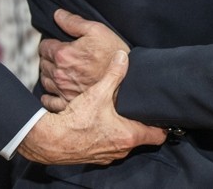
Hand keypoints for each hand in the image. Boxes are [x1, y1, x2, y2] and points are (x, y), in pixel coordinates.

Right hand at [18, 50, 166, 164]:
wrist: (50, 141)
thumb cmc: (76, 121)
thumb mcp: (98, 93)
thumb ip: (114, 73)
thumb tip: (123, 56)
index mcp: (129, 135)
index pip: (159, 135)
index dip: (162, 124)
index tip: (162, 114)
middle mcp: (121, 149)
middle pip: (142, 137)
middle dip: (141, 123)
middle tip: (140, 108)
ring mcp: (108, 155)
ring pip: (124, 141)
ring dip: (124, 129)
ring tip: (122, 113)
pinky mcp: (95, 156)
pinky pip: (109, 146)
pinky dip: (109, 135)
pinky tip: (103, 123)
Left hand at [40, 9, 128, 112]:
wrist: (128, 79)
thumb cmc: (114, 53)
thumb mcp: (97, 30)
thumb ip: (74, 22)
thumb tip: (57, 14)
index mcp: (63, 55)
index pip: (44, 47)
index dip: (50, 43)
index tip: (57, 43)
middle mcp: (60, 74)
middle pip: (43, 63)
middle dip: (49, 58)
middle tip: (61, 56)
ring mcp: (63, 90)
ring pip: (45, 81)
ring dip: (49, 74)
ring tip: (60, 70)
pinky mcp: (68, 103)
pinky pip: (49, 102)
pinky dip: (48, 96)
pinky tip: (54, 90)